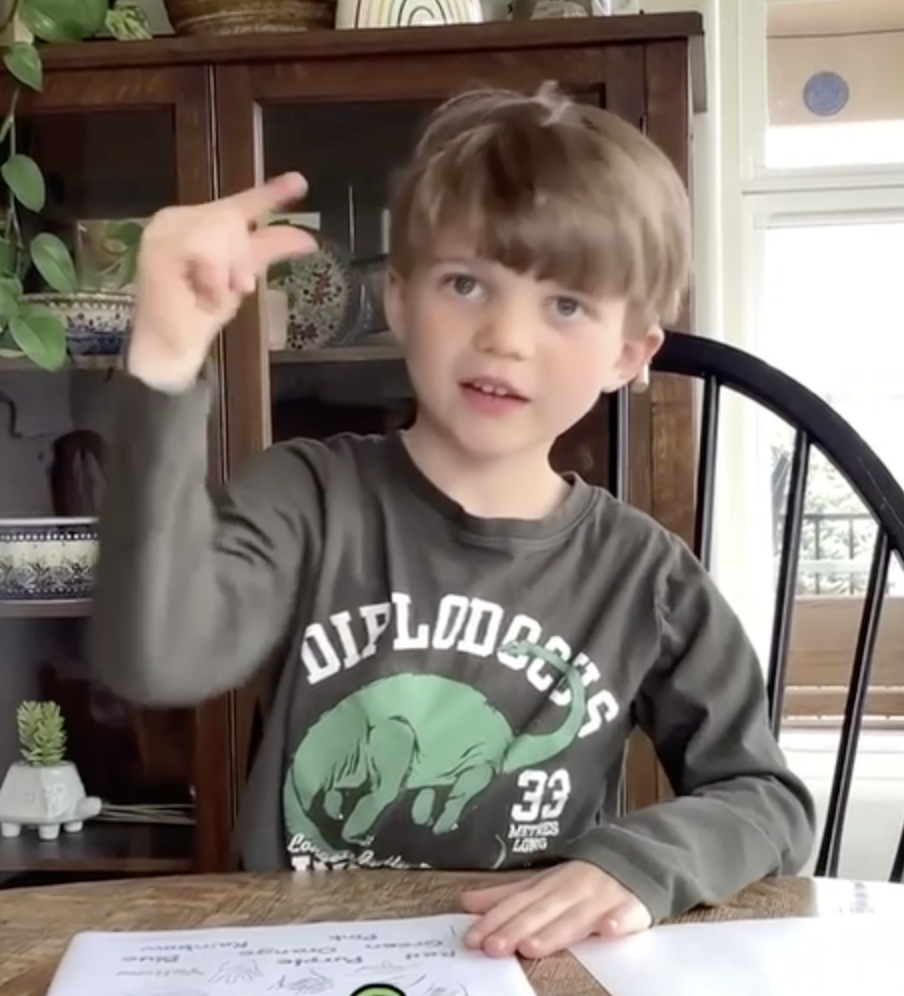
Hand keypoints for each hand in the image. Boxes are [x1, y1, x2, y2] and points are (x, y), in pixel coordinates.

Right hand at [128, 172, 315, 389]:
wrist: (171, 347)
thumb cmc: (200, 313)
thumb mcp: (240, 275)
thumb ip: (268, 251)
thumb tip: (309, 239)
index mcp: (199, 221)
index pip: (241, 204)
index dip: (271, 194)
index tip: (300, 182)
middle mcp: (178, 218)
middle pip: (231, 218)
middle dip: (240, 257)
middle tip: (239, 286)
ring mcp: (164, 230)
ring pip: (218, 230)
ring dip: (226, 269)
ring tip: (216, 293)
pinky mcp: (157, 248)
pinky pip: (204, 251)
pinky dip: (212, 277)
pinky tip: (205, 293)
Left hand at [460, 861, 651, 957]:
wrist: (635, 858)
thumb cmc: (581, 880)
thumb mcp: (542, 884)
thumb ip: (506, 896)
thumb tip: (466, 902)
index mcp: (549, 885)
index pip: (518, 904)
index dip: (495, 920)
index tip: (473, 938)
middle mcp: (572, 890)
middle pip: (541, 913)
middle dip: (517, 929)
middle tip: (494, 947)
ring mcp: (603, 898)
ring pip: (577, 918)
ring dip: (555, 931)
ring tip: (532, 947)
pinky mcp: (632, 906)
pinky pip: (627, 914)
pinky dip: (618, 921)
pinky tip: (609, 929)